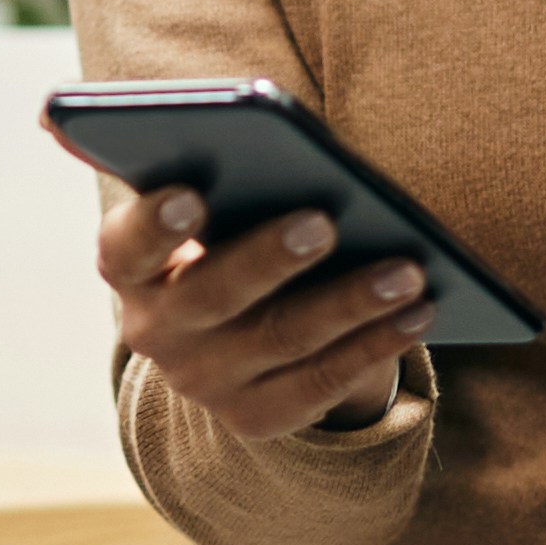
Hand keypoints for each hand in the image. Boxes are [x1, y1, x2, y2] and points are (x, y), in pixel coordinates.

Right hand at [98, 181, 433, 443]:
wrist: (238, 333)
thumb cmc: (230, 231)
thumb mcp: (208, 204)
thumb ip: (202, 165)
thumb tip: (177, 128)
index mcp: (130, 264)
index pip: (127, 246)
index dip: (154, 223)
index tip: (192, 193)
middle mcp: (155, 329)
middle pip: (212, 295)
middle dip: (269, 257)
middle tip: (325, 220)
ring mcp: (204, 381)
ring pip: (282, 339)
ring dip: (349, 302)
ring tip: (407, 269)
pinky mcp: (256, 415)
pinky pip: (321, 383)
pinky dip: (375, 345)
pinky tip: (418, 312)